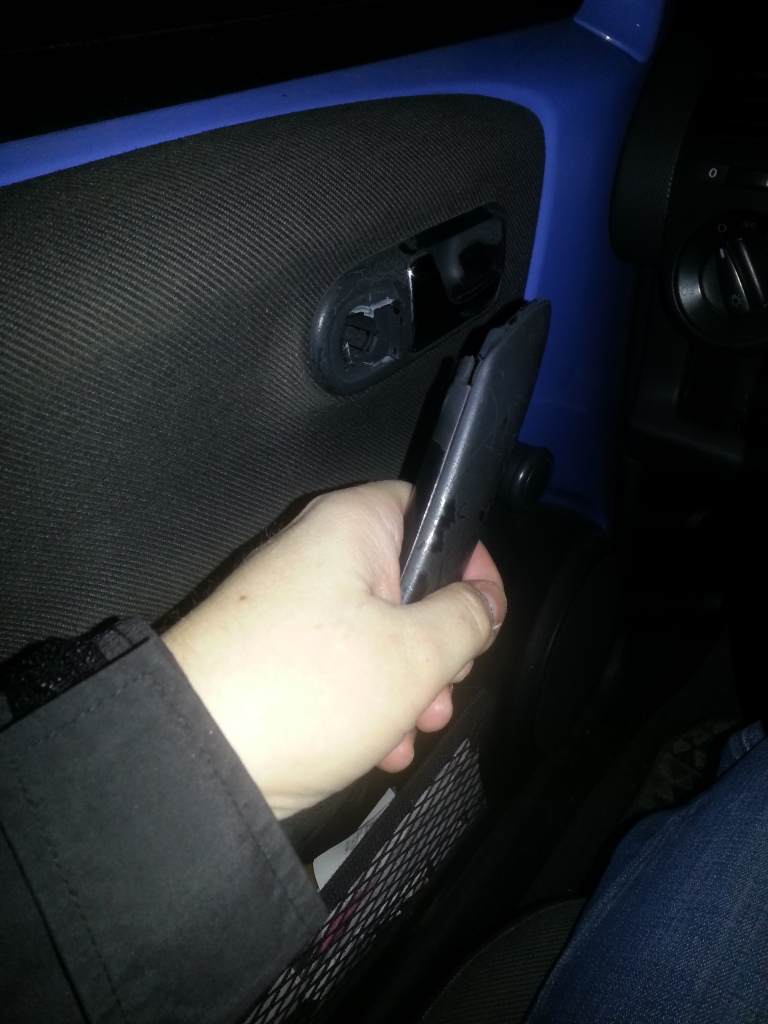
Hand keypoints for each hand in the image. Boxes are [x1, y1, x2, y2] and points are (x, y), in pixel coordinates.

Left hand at [162, 481, 505, 818]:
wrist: (197, 757)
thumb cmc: (297, 692)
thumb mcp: (415, 656)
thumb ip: (466, 620)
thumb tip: (485, 603)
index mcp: (350, 527)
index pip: (430, 510)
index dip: (469, 559)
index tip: (486, 609)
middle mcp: (318, 555)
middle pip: (409, 582)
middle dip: (440, 644)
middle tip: (445, 684)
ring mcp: (294, 606)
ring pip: (380, 633)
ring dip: (409, 686)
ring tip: (411, 730)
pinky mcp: (278, 654)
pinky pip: (342, 664)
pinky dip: (370, 703)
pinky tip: (380, 747)